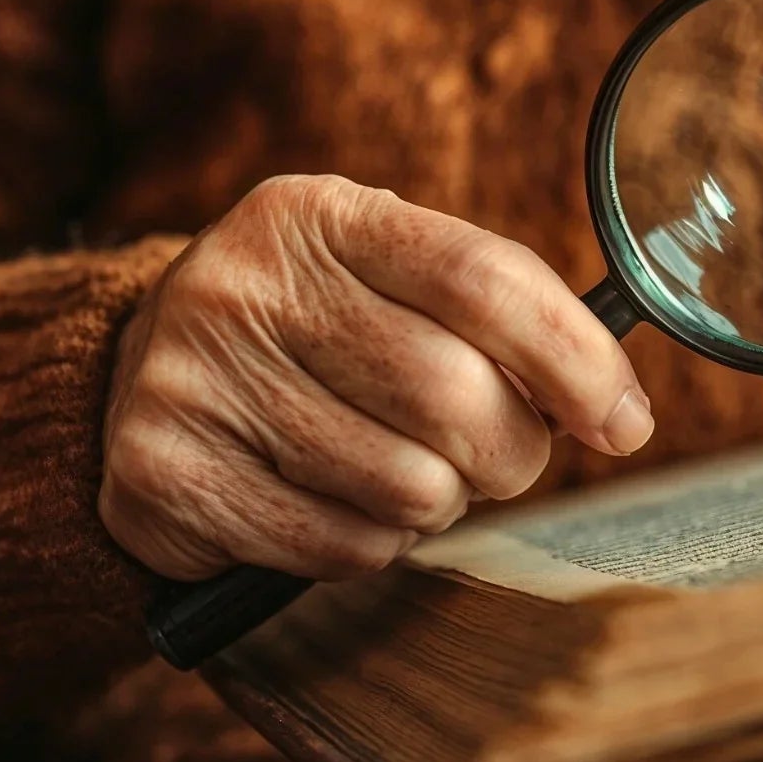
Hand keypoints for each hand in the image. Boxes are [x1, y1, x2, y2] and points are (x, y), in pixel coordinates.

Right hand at [100, 175, 652, 582]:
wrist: (137, 374)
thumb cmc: (318, 332)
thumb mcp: (391, 281)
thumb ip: (504, 318)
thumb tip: (622, 411)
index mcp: (321, 216)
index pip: (486, 282)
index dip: (577, 360)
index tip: (625, 420)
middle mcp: (245, 284)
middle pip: (454, 395)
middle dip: (511, 451)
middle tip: (497, 458)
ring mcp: (193, 378)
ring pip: (407, 486)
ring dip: (437, 504)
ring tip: (403, 473)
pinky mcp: (164, 476)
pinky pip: (341, 546)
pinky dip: (372, 544)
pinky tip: (338, 504)